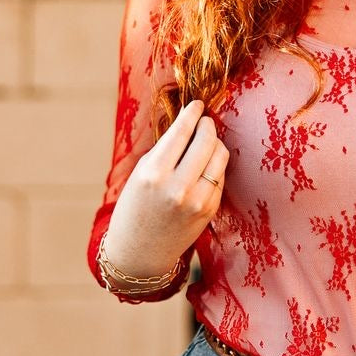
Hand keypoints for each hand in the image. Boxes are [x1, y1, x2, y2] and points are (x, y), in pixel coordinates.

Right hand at [104, 99, 228, 275]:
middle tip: (204, 122)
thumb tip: (191, 121)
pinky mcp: (210, 210)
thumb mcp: (141, 173)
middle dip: (207, 126)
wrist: (140, 251)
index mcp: (153, 174)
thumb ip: (166, 149)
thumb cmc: (136, 206)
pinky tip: (204, 166)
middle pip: (207, 140)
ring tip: (204, 143)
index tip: (197, 104)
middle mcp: (177, 187)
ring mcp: (197, 201)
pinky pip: (220, 176)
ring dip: (215, 143)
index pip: (182, 132)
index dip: (193, 113)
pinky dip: (214, 166)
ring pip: (220, 155)